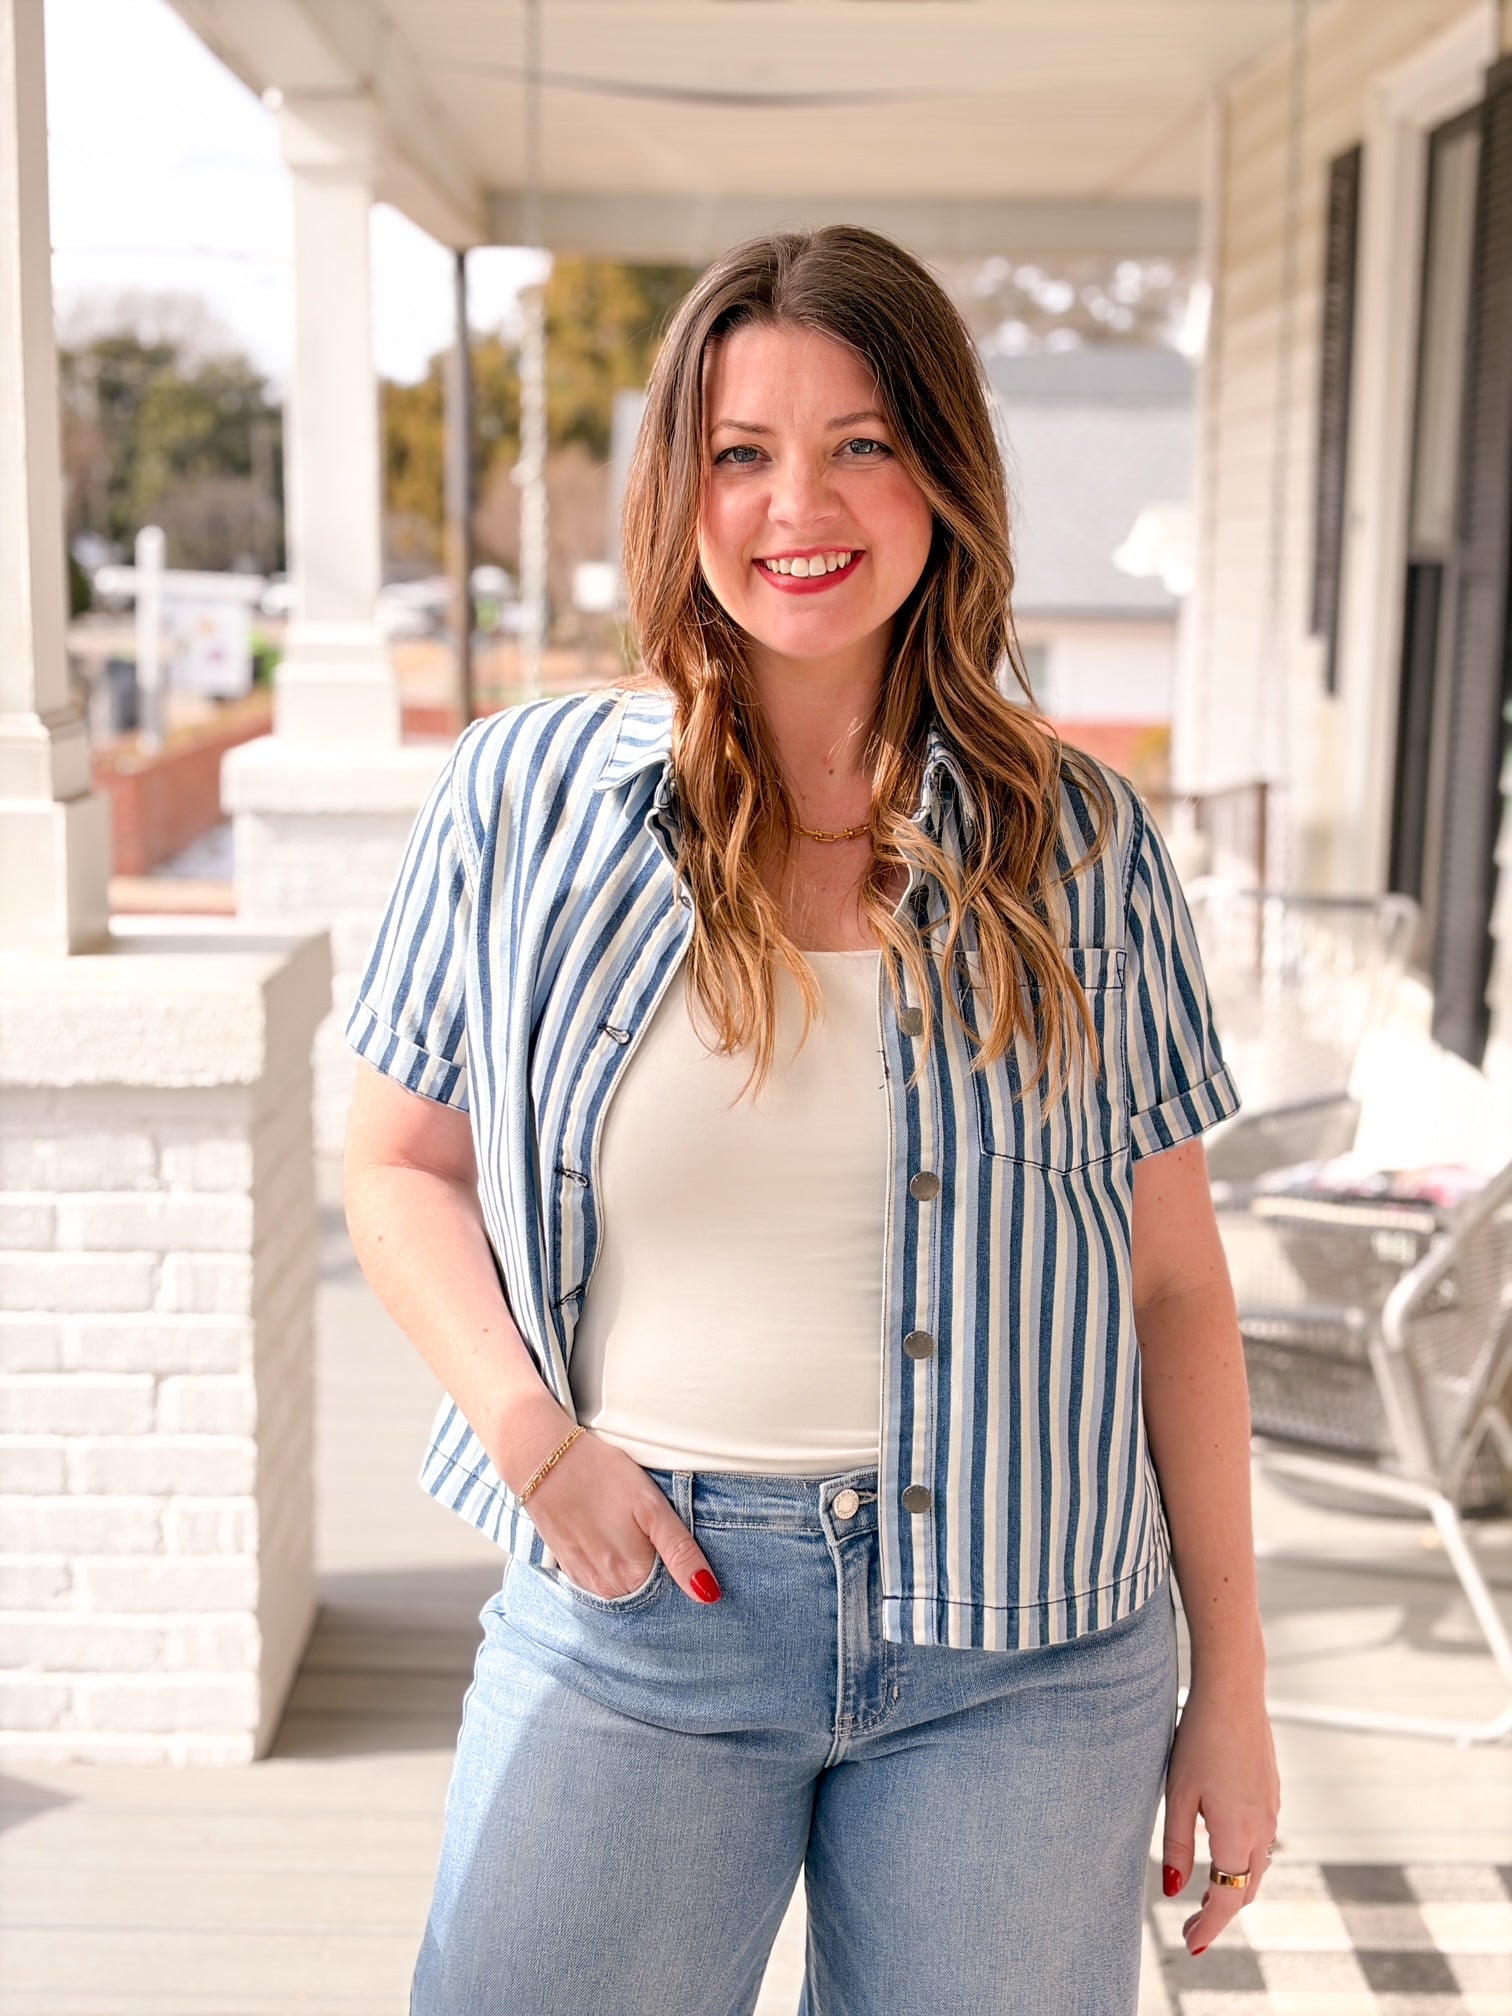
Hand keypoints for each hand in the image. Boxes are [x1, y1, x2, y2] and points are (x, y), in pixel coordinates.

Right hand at [524, 1427, 722, 1605]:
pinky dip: (612, 1564)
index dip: (683, 1569)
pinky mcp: (569, 1569)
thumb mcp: (651, 1507)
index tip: (679, 1543)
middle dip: (661, 1570)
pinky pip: (602, 1579)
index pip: (674, 1591)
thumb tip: (708, 1594)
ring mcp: (585, 1582)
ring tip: (631, 1531)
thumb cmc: (602, 1476)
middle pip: (649, 1590)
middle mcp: (608, 1590)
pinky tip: (611, 1536)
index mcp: (633, 1578)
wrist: (543, 1461)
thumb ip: (680, 1552)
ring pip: (625, 1586)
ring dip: (635, 1568)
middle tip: (653, 1530)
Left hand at [1160, 1681, 1279, 1955]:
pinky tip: (1225, 1847)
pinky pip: (1262, 1840)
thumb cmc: (1198, 1740)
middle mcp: (1263, 1830)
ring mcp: (1272, 1810)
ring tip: (1207, 1893)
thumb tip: (1174, 1891)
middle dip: (1222, 1911)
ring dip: (1236, 1885)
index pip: (1227, 1900)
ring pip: (1257, 1865)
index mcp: (1238, 1836)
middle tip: (1193, 1926)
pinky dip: (1244, 1858)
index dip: (1209, 1927)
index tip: (1190, 1944)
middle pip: (1247, 1888)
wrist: (1234, 1692)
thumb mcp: (1178, 1795)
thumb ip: (1178, 1846)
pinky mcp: (1271, 1791)